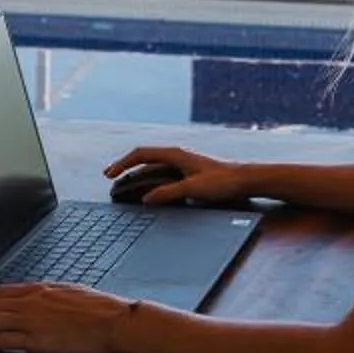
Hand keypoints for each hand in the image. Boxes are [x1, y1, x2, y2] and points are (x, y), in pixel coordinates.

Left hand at [0, 282, 135, 352]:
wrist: (115, 321)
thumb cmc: (101, 309)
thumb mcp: (71, 292)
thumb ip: (50, 294)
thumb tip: (38, 296)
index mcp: (40, 289)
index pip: (0, 292)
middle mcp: (31, 301)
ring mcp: (32, 320)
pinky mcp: (36, 340)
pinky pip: (2, 338)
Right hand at [104, 145, 262, 205]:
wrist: (244, 180)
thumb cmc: (222, 181)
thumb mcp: (193, 188)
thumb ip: (168, 192)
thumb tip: (146, 199)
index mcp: (175, 154)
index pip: (140, 154)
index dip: (122, 163)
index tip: (109, 174)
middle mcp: (176, 156)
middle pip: (143, 158)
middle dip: (125, 168)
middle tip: (109, 178)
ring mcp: (181, 163)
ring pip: (152, 166)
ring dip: (136, 175)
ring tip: (123, 186)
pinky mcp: (187, 173)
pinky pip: (161, 173)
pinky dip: (149, 180)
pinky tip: (146, 191)